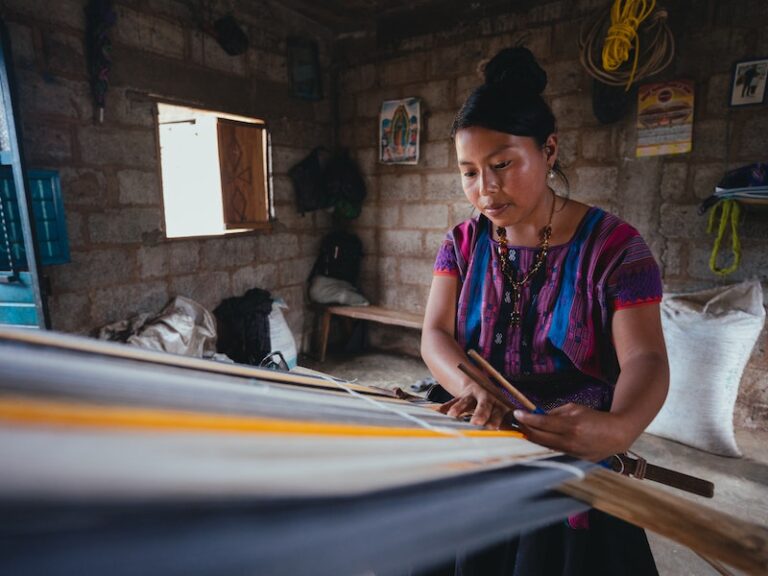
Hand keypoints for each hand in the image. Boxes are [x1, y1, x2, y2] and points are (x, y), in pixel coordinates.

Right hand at [438, 378, 515, 428]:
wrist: (481, 385)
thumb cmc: (496, 406)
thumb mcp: (503, 411)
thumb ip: (508, 424)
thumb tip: (521, 437)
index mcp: (499, 404)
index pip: (499, 411)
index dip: (496, 419)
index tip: (493, 428)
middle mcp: (487, 398)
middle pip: (484, 405)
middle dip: (480, 413)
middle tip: (476, 423)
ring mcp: (473, 396)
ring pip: (466, 401)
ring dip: (459, 408)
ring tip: (452, 415)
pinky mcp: (462, 395)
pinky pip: (453, 400)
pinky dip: (446, 406)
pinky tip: (439, 412)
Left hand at [513, 403, 632, 461]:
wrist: (615, 435)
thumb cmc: (594, 418)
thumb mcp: (574, 409)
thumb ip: (554, 413)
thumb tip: (537, 416)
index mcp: (570, 426)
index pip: (542, 422)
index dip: (527, 418)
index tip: (517, 413)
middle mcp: (569, 441)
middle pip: (538, 437)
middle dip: (525, 429)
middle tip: (518, 422)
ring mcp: (570, 453)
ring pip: (543, 446)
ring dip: (532, 437)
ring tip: (526, 429)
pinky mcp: (572, 460)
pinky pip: (552, 451)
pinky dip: (544, 444)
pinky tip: (539, 438)